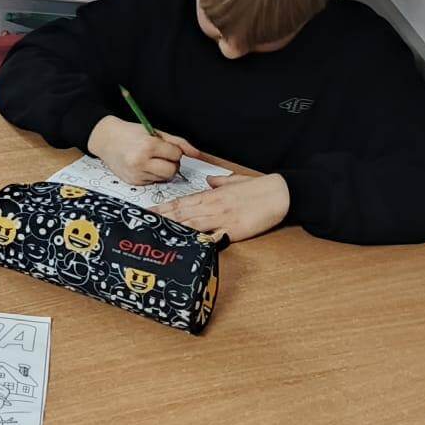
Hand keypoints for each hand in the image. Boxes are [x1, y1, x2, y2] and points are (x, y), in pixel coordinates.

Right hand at [87, 116, 199, 184]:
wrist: (106, 139)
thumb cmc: (130, 133)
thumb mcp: (155, 132)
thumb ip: (178, 142)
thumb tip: (196, 153)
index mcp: (147, 146)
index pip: (176, 155)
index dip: (174, 151)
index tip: (166, 147)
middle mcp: (141, 162)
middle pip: (172, 170)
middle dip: (172, 163)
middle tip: (162, 156)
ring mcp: (136, 174)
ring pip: (164, 178)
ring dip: (162, 170)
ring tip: (151, 160)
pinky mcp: (133, 182)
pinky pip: (153, 182)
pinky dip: (152, 174)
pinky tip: (143, 166)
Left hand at [152, 173, 289, 241]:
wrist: (280, 194)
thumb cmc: (259, 189)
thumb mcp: (235, 182)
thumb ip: (220, 183)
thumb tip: (209, 182)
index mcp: (212, 195)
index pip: (182, 201)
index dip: (164, 207)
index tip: (149, 211)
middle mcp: (213, 206)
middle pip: (181, 212)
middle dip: (162, 217)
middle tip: (144, 222)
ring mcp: (222, 217)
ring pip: (191, 222)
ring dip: (173, 227)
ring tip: (156, 232)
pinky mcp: (233, 229)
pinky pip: (212, 235)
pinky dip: (199, 239)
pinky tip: (186, 243)